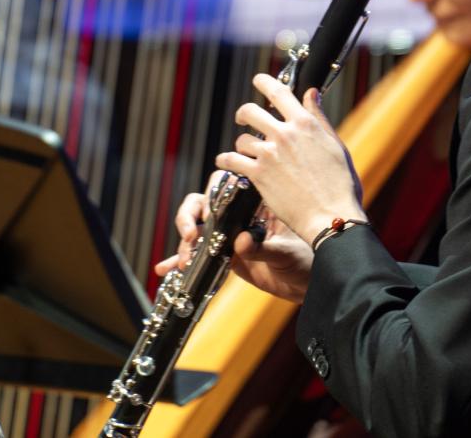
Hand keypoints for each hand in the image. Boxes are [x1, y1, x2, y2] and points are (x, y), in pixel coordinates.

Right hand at [153, 175, 314, 303]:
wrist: (305, 285)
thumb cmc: (306, 260)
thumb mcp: (287, 252)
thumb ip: (262, 247)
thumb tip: (240, 243)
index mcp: (255, 203)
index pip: (226, 186)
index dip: (211, 195)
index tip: (208, 213)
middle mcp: (238, 214)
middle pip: (203, 203)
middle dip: (189, 216)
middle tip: (191, 236)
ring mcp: (228, 233)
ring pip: (196, 227)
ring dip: (184, 241)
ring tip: (183, 260)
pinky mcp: (223, 255)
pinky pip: (198, 255)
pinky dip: (179, 260)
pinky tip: (164, 268)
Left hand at [216, 74, 364, 249]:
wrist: (332, 216)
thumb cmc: (340, 184)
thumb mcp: (335, 145)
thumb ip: (318, 118)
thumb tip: (311, 93)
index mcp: (305, 124)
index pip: (278, 91)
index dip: (264, 81)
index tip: (258, 81)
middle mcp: (285, 134)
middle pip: (251, 111)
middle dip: (244, 114)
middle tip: (243, 119)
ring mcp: (269, 154)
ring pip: (242, 138)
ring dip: (242, 144)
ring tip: (246, 152)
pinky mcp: (258, 175)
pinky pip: (231, 160)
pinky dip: (225, 160)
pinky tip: (224, 162)